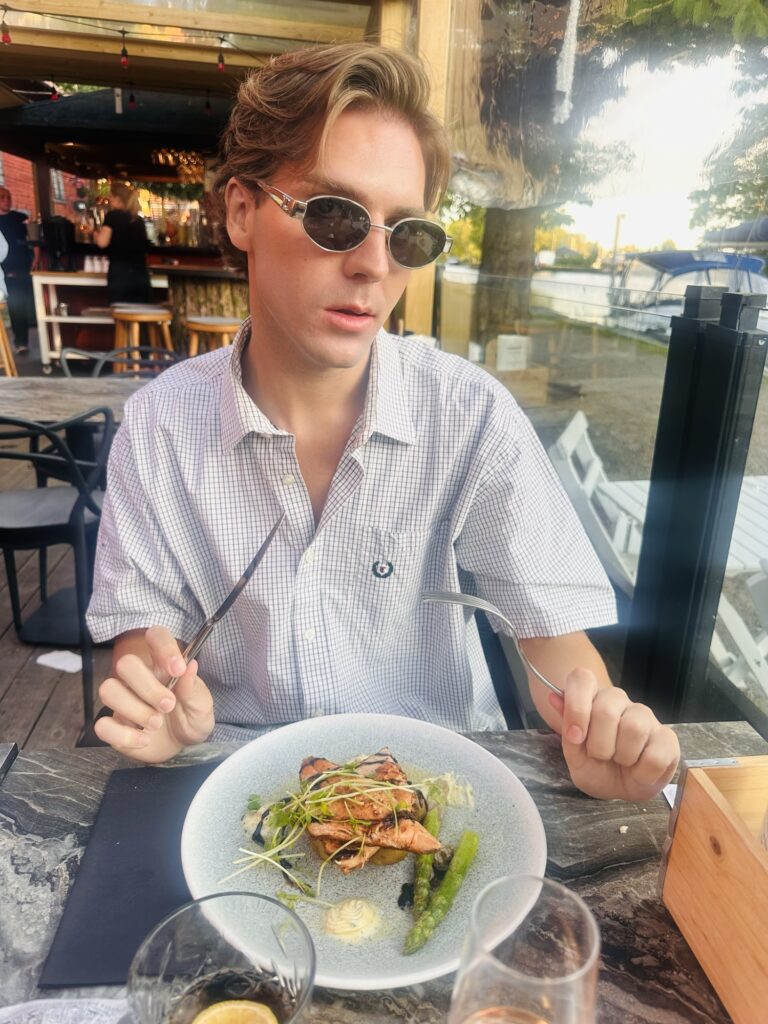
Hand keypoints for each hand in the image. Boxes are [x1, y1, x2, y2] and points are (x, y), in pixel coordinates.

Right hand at [94, 626, 214, 763]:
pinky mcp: (113, 726)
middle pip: (125, 663)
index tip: (178, 669)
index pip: (156, 637)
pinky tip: (144, 740)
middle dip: (147, 687)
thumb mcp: (202, 706)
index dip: (164, 647)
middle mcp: (138, 679)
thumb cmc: (191, 719)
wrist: (182, 748)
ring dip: (134, 710)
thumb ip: (194, 689)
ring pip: (108, 690)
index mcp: (162, 666)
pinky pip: (102, 725)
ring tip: (156, 723)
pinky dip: (124, 736)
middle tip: (168, 705)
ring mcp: (122, 701)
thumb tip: (190, 666)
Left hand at [547, 668, 679, 800]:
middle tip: (600, 757)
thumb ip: (566, 728)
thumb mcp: (574, 754)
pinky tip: (639, 770)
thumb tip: (553, 697)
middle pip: (606, 709)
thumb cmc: (596, 768)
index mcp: (593, 699)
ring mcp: (646, 716)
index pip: (582, 679)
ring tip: (621, 763)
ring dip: (622, 757)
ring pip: (633, 728)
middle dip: (598, 745)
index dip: (576, 707)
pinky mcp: (668, 737)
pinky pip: (654, 754)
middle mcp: (620, 701)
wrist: (620, 790)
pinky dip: (642, 772)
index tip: (575, 736)